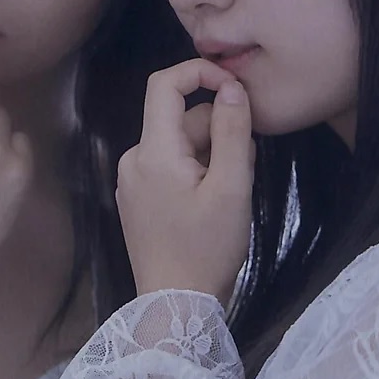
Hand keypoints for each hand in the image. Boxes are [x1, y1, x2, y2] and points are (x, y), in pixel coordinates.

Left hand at [116, 60, 253, 306]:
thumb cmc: (206, 248)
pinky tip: (214, 203)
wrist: (175, 306)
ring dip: (211, 154)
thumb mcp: (231, 187)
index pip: (164, 84)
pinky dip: (196, 172)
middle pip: (179, 119)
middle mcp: (133, 160)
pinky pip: (170, 168)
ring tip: (233, 191)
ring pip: (179, 145)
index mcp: (151, 152)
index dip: (200, 72)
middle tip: (246, 165)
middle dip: (217, 129)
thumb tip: (231, 88)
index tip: (234, 87)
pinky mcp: (138, 201)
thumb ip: (232, 132)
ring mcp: (132, 182)